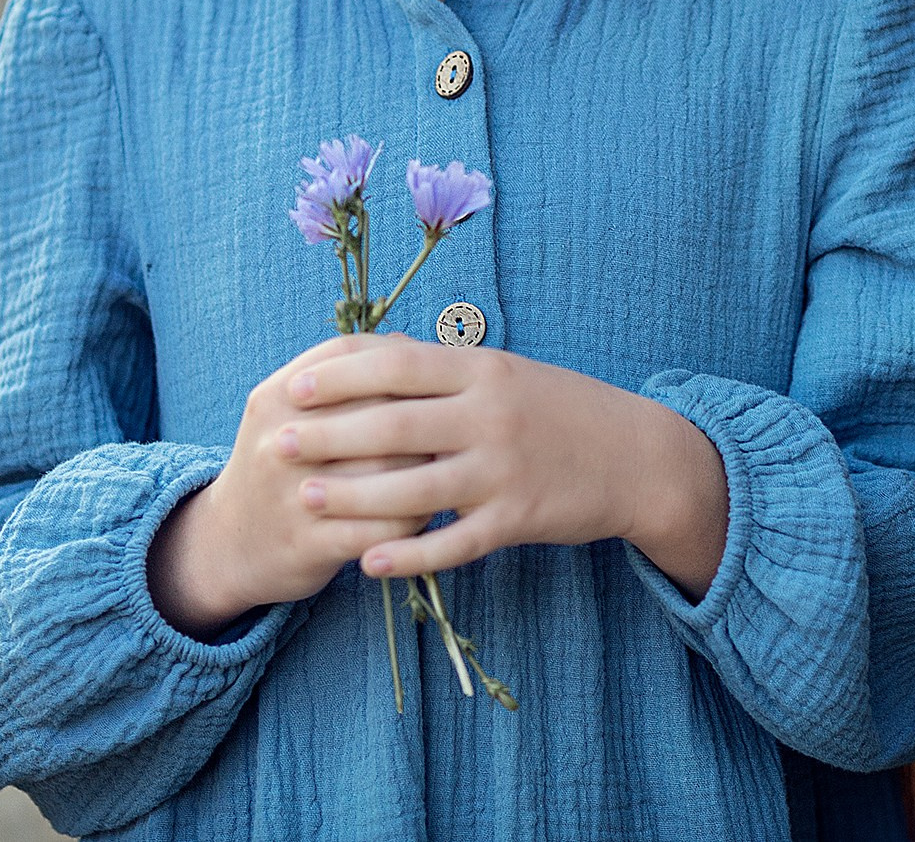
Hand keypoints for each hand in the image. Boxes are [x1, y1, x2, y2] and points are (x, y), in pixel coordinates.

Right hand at [147, 332, 434, 638]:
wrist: (228, 542)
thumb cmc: (280, 462)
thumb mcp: (289, 411)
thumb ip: (343, 378)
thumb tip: (406, 342)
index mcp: (277, 398)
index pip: (348, 357)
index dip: (399, 360)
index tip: (434, 373)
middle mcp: (280, 442)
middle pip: (376, 415)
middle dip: (424, 420)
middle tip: (455, 425)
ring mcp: (292, 496)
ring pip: (386, 475)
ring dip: (428, 473)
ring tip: (449, 469)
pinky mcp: (308, 546)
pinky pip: (380, 530)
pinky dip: (413, 522)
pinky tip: (429, 514)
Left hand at [275, 333, 729, 599]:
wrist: (638, 455)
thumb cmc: (558, 407)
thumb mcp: (504, 371)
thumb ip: (443, 367)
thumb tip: (373, 351)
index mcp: (483, 370)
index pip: (399, 365)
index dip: (342, 376)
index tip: (294, 384)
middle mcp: (490, 415)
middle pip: (396, 426)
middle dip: (330, 435)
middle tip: (277, 442)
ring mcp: (505, 470)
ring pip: (416, 488)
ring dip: (354, 497)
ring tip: (304, 500)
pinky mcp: (520, 520)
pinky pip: (455, 542)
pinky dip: (410, 556)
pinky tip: (368, 563)